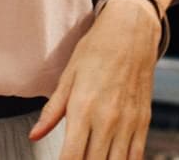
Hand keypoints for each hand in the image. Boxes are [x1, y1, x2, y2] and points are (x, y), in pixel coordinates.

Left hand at [29, 0, 158, 159]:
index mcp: (84, 109)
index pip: (71, 157)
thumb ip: (52, 110)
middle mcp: (107, 120)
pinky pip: (136, 156)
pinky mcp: (143, 121)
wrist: (132, 30)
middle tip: (74, 159)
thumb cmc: (97, 49)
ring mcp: (128, 123)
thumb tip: (34, 135)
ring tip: (90, 158)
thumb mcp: (69, 76)